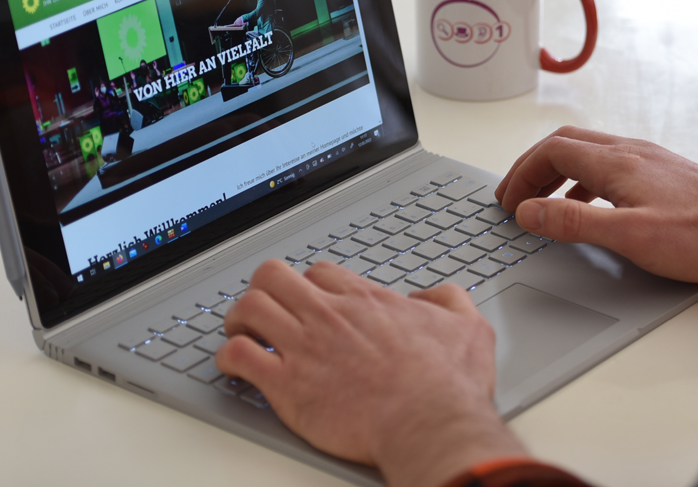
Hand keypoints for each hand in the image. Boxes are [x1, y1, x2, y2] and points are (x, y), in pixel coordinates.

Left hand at [215, 259, 523, 486]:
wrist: (429, 426)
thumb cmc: (447, 386)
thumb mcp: (468, 327)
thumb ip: (448, 300)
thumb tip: (430, 297)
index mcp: (366, 301)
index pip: (319, 272)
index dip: (310, 285)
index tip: (310, 302)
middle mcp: (330, 316)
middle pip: (273, 276)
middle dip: (263, 289)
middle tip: (265, 308)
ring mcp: (305, 348)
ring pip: (249, 308)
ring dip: (238, 319)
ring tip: (241, 332)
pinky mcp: (287, 385)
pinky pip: (239, 357)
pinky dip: (229, 359)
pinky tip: (234, 368)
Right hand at [495, 127, 697, 281]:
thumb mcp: (628, 236)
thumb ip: (573, 223)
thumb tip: (528, 211)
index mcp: (617, 161)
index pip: (552, 149)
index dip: (521, 172)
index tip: (506, 199)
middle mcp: (633, 151)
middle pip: (568, 143)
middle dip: (534, 166)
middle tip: (515, 194)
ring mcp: (652, 161)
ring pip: (591, 153)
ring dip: (560, 173)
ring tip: (545, 202)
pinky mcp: (667, 175)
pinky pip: (613, 166)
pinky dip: (587, 181)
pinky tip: (593, 208)